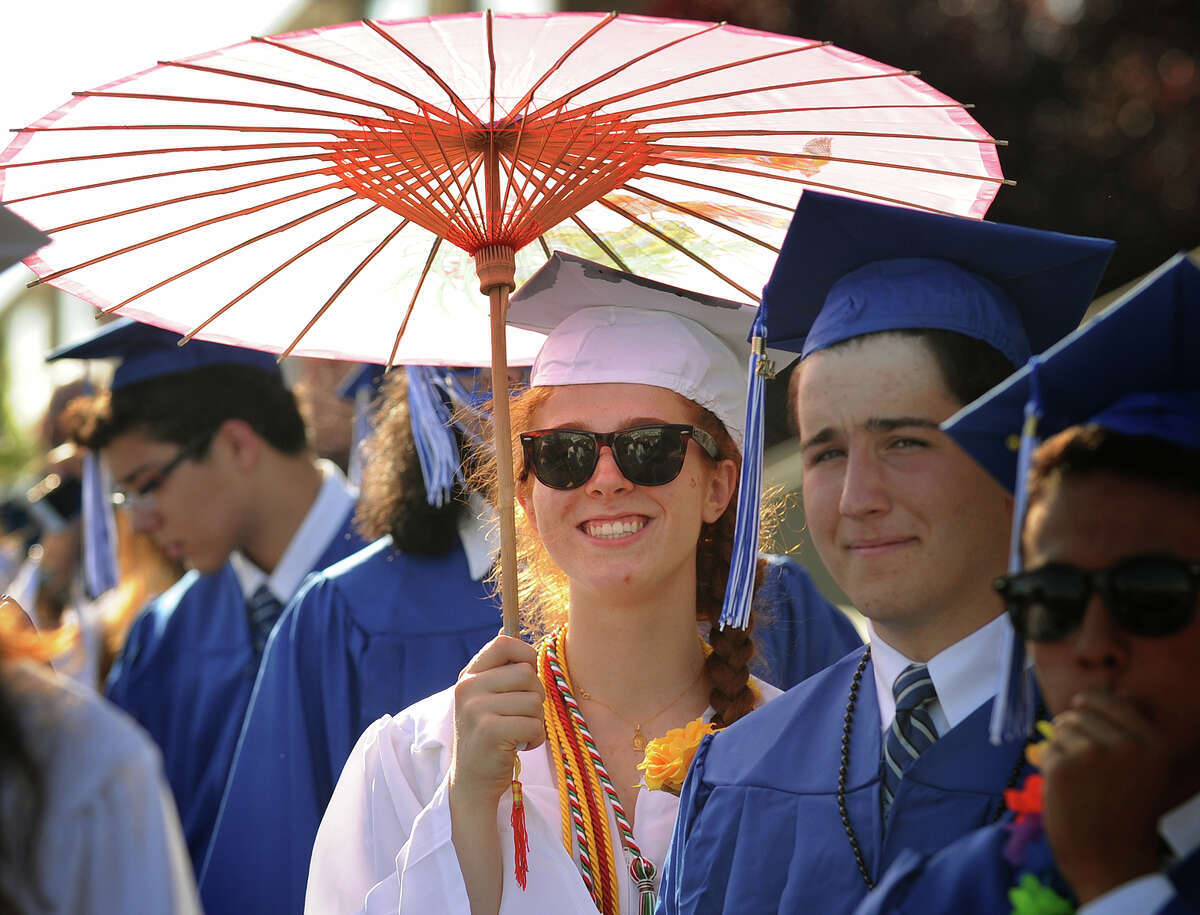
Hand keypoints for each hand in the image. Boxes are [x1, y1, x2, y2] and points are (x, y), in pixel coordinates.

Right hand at [449, 634, 545, 807]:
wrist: (472, 781)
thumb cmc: (488, 736)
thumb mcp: (485, 697)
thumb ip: (498, 668)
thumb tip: (503, 628)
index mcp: (469, 676)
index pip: (504, 643)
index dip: (526, 655)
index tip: (528, 677)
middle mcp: (468, 688)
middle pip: (527, 674)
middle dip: (536, 696)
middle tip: (523, 716)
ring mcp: (476, 709)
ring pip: (534, 701)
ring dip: (537, 721)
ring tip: (520, 734)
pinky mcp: (489, 731)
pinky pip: (533, 724)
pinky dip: (535, 738)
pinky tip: (521, 746)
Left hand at [1040, 690, 1171, 903]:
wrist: (1110, 859)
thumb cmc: (1125, 810)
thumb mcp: (1147, 768)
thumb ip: (1132, 730)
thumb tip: (1113, 691)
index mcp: (1154, 743)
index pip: (1109, 699)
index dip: (1090, 706)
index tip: (1088, 723)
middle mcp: (1127, 745)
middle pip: (1078, 713)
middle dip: (1074, 734)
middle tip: (1087, 770)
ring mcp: (1093, 755)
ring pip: (1060, 730)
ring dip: (1062, 750)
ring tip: (1082, 782)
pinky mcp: (1063, 768)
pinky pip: (1046, 750)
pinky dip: (1050, 768)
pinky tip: (1068, 792)